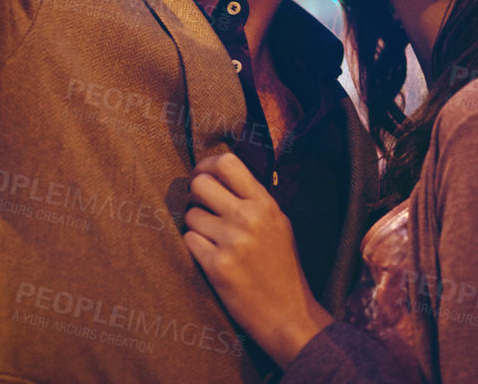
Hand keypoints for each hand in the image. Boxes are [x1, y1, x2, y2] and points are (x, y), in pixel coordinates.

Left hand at [183, 152, 332, 367]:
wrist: (289, 315)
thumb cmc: (282, 268)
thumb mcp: (278, 224)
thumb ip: (253, 199)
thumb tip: (219, 174)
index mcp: (265, 203)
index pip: (227, 162)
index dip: (207, 165)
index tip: (203, 176)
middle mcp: (249, 217)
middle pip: (200, 183)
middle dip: (195, 195)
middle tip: (202, 209)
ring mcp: (233, 241)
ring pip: (190, 214)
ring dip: (195, 226)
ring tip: (212, 240)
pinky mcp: (217, 266)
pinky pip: (189, 240)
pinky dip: (195, 247)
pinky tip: (210, 257)